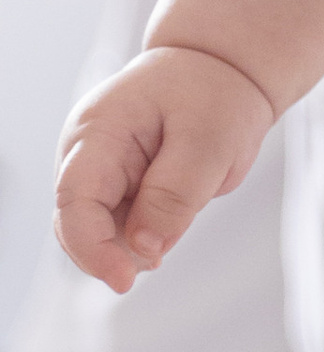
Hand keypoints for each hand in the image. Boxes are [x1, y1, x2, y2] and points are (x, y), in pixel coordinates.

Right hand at [54, 43, 274, 291]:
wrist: (221, 70)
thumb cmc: (214, 93)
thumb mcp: (208, 140)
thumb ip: (175, 195)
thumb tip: (144, 250)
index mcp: (98, 131)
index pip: (74, 200)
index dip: (92, 247)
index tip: (125, 281)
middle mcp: (86, 153)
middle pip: (76, 225)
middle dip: (112, 252)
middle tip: (159, 258)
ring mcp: (98, 171)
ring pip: (100, 232)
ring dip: (136, 240)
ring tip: (184, 200)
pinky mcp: (116, 187)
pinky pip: (121, 226)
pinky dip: (146, 234)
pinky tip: (175, 211)